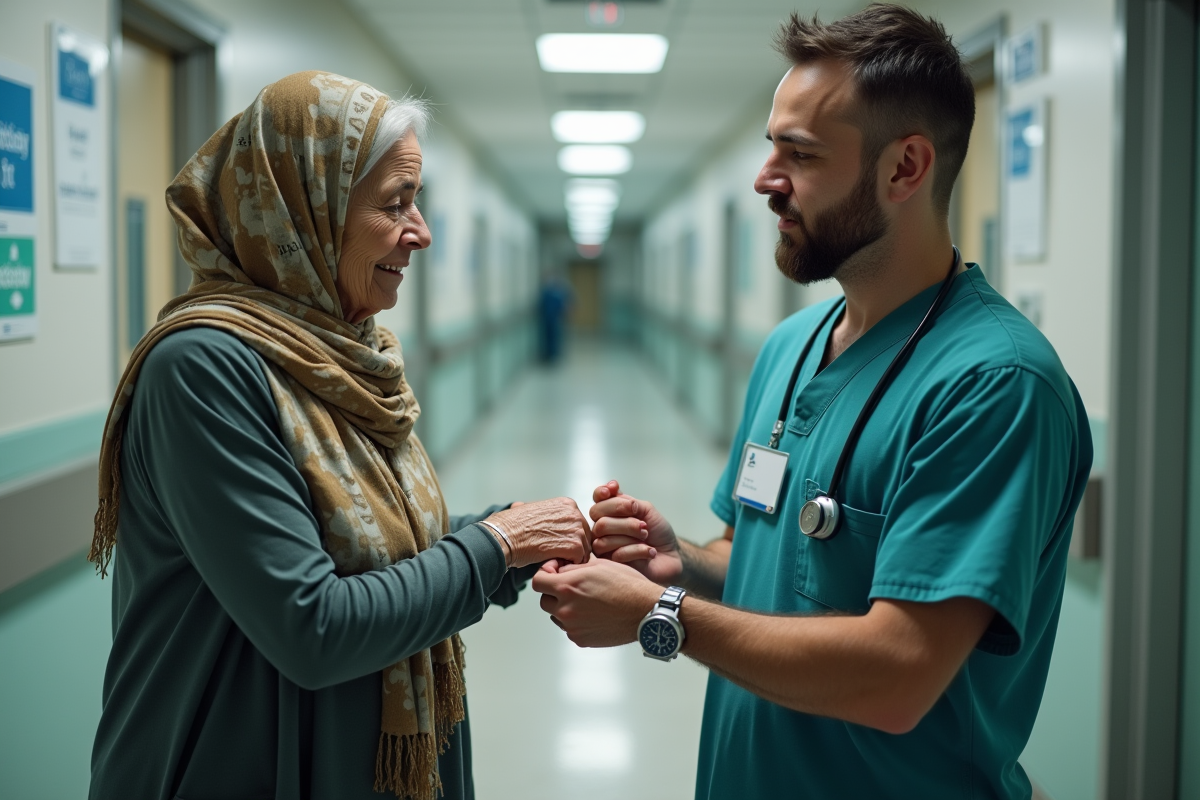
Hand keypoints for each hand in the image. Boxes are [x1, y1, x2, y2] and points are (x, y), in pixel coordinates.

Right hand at [485, 497, 590, 567]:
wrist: (504, 536)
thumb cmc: (512, 526)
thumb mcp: (527, 509)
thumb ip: (539, 512)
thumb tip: (523, 507)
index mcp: (567, 504)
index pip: (580, 525)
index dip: (570, 538)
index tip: (557, 545)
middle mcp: (575, 513)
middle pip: (586, 537)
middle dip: (573, 549)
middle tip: (557, 556)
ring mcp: (576, 529)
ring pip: (584, 550)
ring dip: (571, 559)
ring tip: (553, 559)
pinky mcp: (574, 545)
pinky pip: (580, 560)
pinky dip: (568, 566)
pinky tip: (554, 563)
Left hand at [533, 557, 660, 646]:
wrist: (645, 611)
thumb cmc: (627, 585)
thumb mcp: (599, 565)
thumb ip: (573, 567)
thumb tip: (560, 569)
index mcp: (567, 586)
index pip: (538, 581)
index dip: (545, 574)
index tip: (555, 572)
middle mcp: (566, 608)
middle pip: (544, 600)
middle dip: (554, 592)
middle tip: (572, 587)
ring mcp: (572, 626)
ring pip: (556, 615)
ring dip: (565, 607)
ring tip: (586, 601)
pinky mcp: (580, 639)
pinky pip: (569, 628)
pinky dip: (576, 621)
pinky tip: (593, 613)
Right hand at [588, 481, 682, 585]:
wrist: (672, 555)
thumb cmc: (658, 532)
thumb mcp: (646, 510)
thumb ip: (628, 501)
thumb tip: (612, 489)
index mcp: (610, 514)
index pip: (597, 500)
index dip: (601, 492)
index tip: (614, 488)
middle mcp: (603, 530)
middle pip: (598, 519)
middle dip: (624, 519)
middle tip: (643, 524)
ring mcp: (605, 549)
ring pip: (604, 539)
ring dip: (630, 535)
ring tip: (646, 536)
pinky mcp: (612, 566)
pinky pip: (617, 554)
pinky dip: (638, 550)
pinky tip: (650, 552)